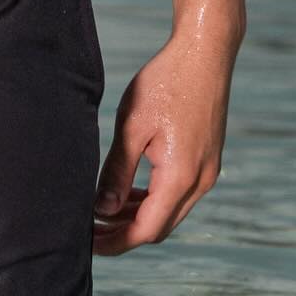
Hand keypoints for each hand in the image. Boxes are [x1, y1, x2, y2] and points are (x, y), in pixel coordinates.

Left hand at [92, 31, 234, 253]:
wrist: (204, 52)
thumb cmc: (165, 83)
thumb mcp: (132, 126)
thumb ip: (117, 172)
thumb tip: (102, 210)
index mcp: (181, 176)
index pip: (146, 229)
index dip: (115, 241)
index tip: (88, 243)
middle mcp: (200, 181)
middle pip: (159, 227)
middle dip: (124, 233)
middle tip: (90, 230)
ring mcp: (208, 172)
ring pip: (170, 212)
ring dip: (138, 216)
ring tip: (103, 211)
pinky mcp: (207, 160)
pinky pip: (178, 194)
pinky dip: (153, 199)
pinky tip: (129, 191)